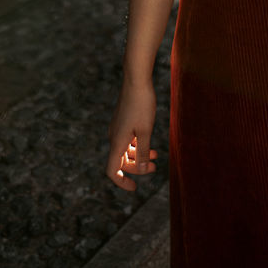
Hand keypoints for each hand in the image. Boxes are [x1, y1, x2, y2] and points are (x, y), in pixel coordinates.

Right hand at [106, 76, 157, 192]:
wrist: (136, 79)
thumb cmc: (142, 105)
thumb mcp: (146, 131)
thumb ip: (142, 152)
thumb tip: (140, 171)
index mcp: (117, 141)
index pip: (112, 170)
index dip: (121, 182)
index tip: (135, 187)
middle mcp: (114, 136)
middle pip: (121, 161)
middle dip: (137, 168)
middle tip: (154, 168)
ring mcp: (118, 128)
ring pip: (125, 150)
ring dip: (139, 156)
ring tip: (156, 156)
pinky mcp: (123, 121)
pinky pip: (128, 140)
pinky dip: (138, 145)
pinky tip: (151, 144)